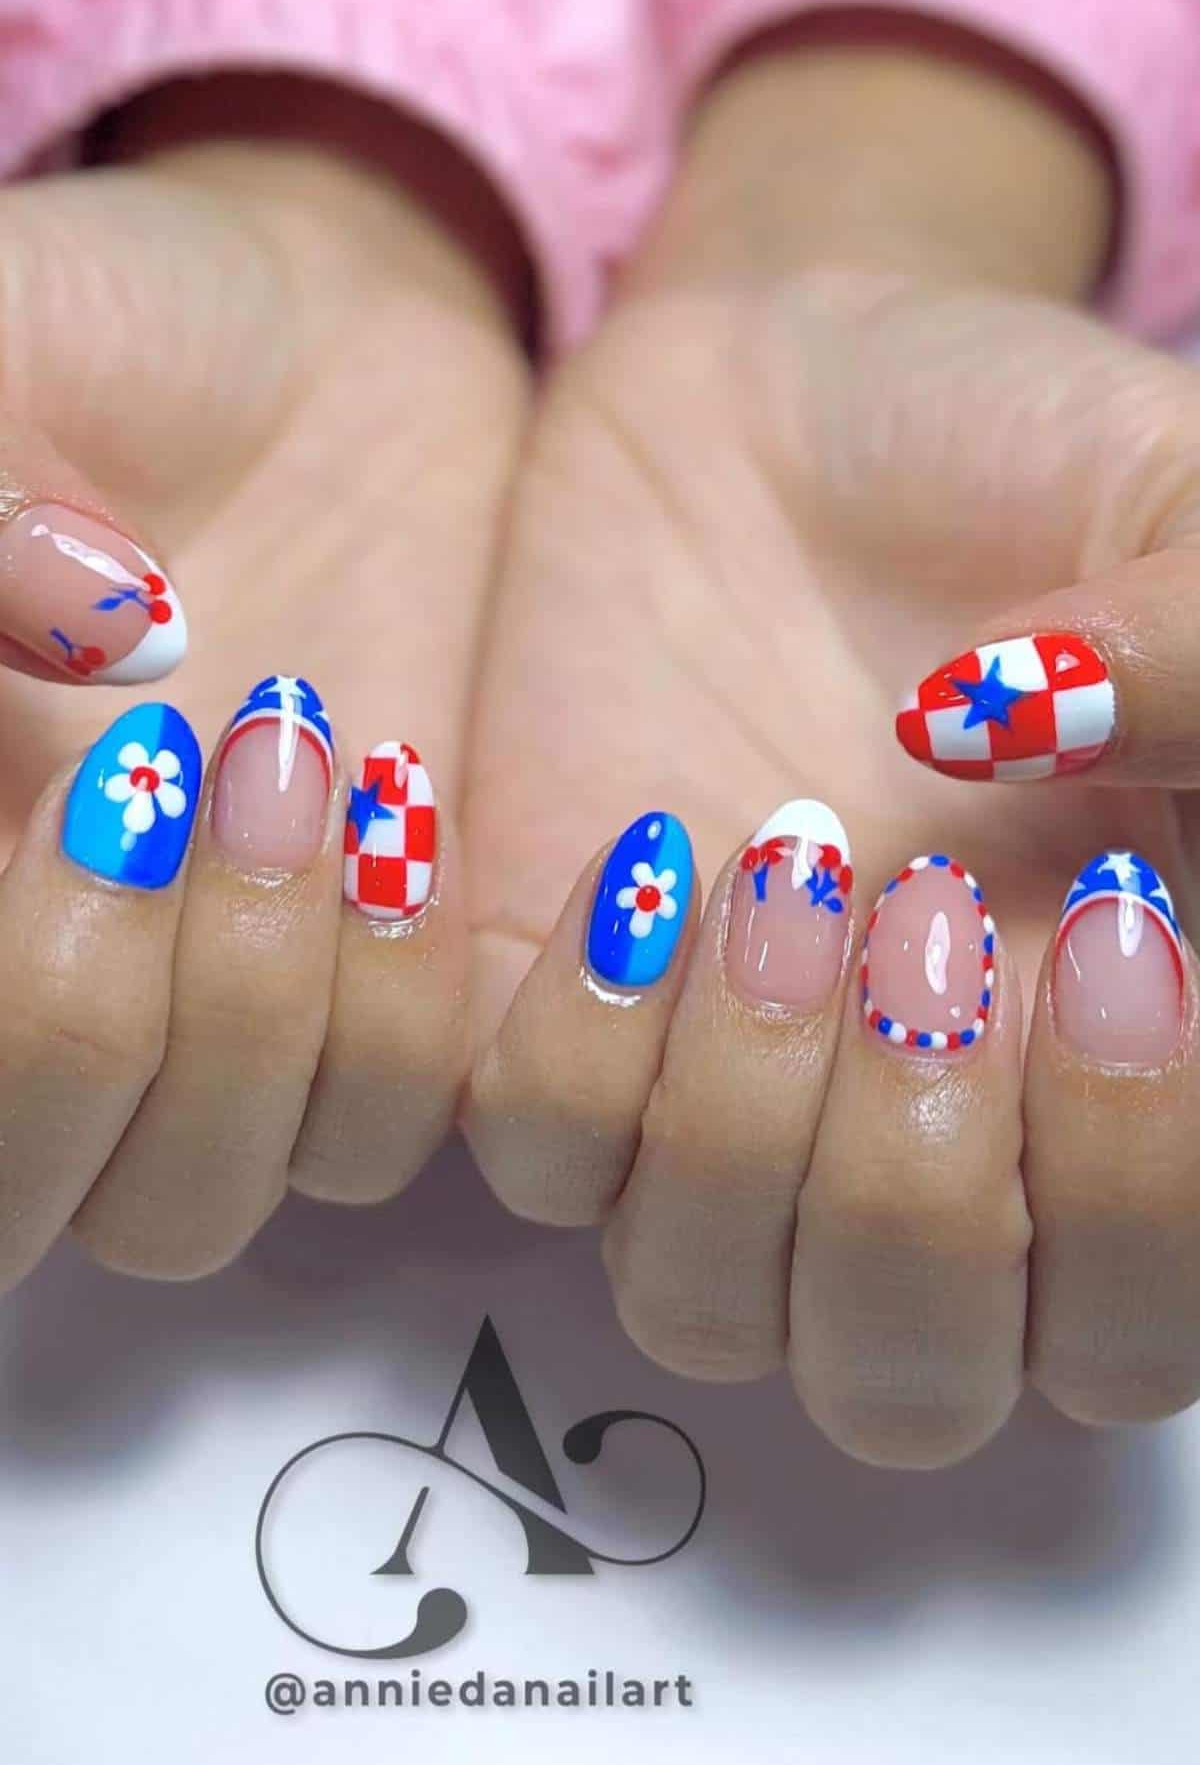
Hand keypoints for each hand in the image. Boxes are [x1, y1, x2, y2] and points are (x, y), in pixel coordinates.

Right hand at [0, 77, 528, 1286]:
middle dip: (88, 1025)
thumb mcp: (0, 356)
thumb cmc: (113, 336)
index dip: (4, 994)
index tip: (92, 771)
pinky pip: (377, 1122)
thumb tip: (73, 625)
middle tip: (162, 774)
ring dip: (260, 1012)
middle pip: (35, 1191)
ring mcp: (209, 1004)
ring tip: (305, 749)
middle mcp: (49, 975)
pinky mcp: (379, 987)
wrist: (316, 350)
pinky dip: (401, 1000)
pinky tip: (413, 794)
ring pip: (194, 1196)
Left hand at [465, 25, 1199, 1463]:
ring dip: (736, 1129)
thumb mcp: (1174, 509)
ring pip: (704, 1309)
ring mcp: (725, 1092)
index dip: (1133, 1185)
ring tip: (784, 858)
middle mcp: (922, 1130)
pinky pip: (538, 1156)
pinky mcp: (559, 1017)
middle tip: (927, 922)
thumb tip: (1090, 808)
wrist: (782, 385)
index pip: (1137, 1307)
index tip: (1107, 918)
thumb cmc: (1012, 455)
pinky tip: (640, 848)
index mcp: (1113, 1067)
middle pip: (912, 1380)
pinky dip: (579, 1036)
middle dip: (914, 1196)